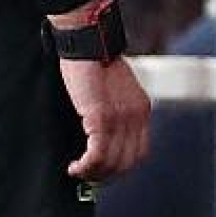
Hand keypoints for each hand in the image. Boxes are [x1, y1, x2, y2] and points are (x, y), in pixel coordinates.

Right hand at [57, 56, 151, 181]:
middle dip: (106, 175)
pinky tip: (74, 166)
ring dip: (93, 173)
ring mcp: (121, 117)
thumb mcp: (116, 89)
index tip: (104, 169)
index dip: (121, 166)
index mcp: (141, 109)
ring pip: (112, 162)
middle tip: (87, 175)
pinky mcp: (101, 117)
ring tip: (78, 171)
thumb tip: (105, 138)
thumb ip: (117, 110)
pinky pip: (97, 154)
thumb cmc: (95, 61)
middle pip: (128, 162)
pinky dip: (85, 166)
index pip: (140, 152)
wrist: (89, 41)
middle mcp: (136, 116)